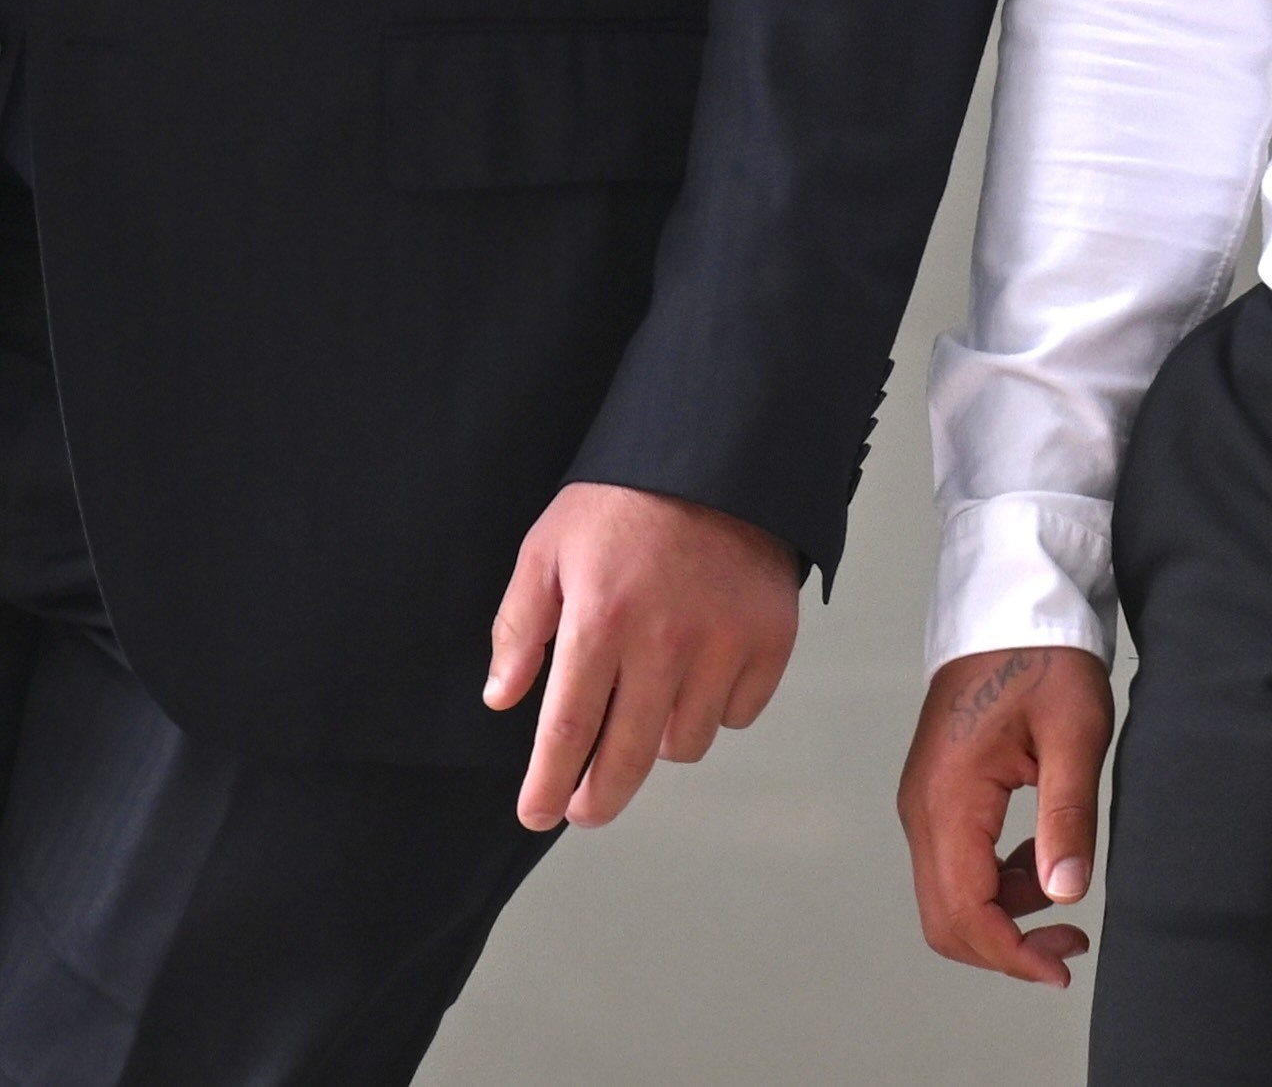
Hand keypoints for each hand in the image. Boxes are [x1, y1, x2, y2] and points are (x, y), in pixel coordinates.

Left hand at [484, 481, 802, 830]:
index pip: (568, 731)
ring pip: (684, 743)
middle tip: (584, 807)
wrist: (719, 456)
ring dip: (658, 741)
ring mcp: (723, 645)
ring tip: (646, 707)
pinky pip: (737, 715)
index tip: (537, 814)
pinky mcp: (770, 642)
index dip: (549, 784)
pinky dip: (714, 708)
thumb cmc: (623, 502)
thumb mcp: (548, 548)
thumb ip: (520, 626)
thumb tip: (501, 697)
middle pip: (628, 758)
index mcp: (601, 620)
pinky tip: (697, 675)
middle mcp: (664, 642)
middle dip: (598, 798)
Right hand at [898, 644, 1112, 986]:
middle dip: (1006, 946)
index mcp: (948, 796)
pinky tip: (1041, 858)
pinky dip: (997, 884)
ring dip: (1004, 916)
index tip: (1062, 965)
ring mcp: (924, 801)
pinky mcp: (938, 795)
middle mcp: (922, 807)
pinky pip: (957, 865)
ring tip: (1064, 899)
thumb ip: (1068, 816)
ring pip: (950, 896)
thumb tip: (1064, 894)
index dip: (1011, 954)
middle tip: (1069, 943)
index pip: (964, 910)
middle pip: (946, 917)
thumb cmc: (1042, 655)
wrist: (1013, 603)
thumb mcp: (1074, 732)